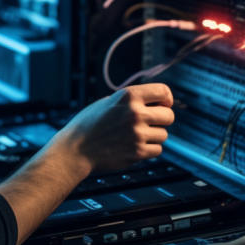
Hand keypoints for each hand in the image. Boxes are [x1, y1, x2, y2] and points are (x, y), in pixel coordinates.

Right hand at [52, 83, 174, 172]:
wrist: (75, 149)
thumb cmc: (90, 124)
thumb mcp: (109, 102)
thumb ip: (132, 100)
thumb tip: (158, 102)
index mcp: (128, 96)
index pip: (163, 91)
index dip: (166, 98)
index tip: (163, 104)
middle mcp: (135, 113)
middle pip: (169, 115)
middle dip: (162, 119)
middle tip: (150, 123)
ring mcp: (137, 134)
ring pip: (164, 135)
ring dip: (154, 136)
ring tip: (135, 136)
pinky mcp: (137, 152)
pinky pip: (157, 150)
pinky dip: (149, 149)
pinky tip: (134, 146)